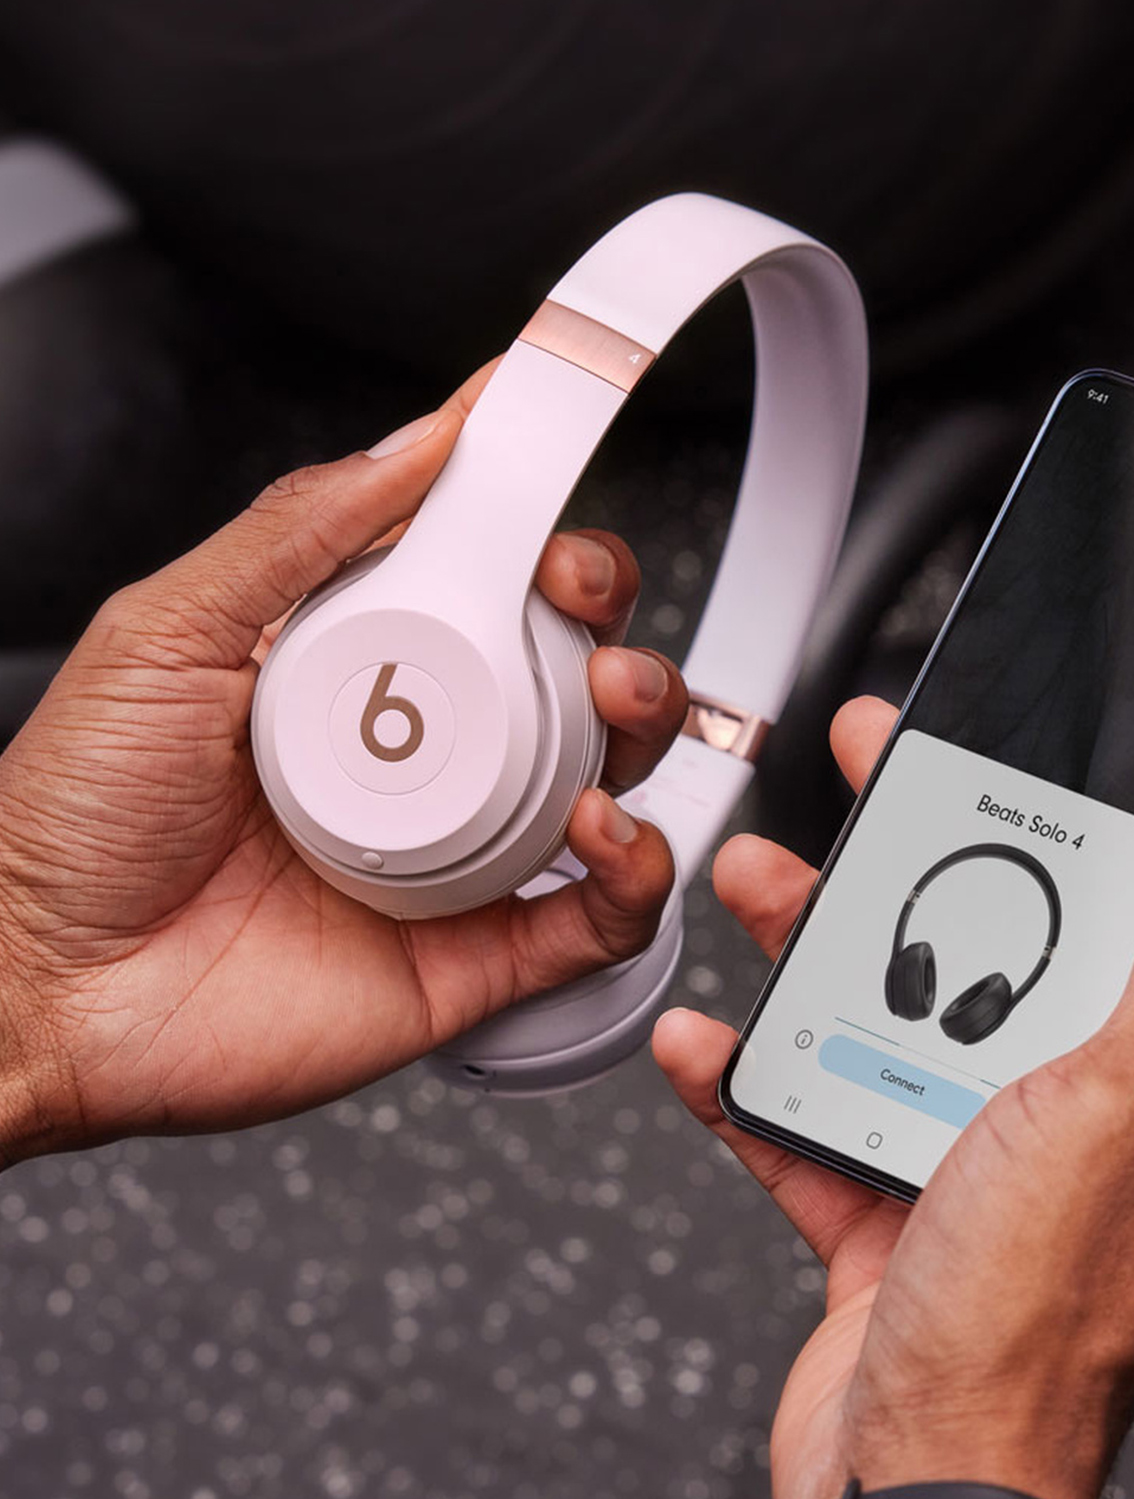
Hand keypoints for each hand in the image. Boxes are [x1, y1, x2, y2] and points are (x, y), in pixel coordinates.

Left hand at [0, 361, 687, 1167]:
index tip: (555, 487)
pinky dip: (636, 868)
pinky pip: (602, 914)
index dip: (541, 535)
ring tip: (609, 706)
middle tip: (579, 603)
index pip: (492, 584)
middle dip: (611, 622)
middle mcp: (431, 758)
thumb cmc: (74, 820)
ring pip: (612, 777)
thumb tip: (414, 442)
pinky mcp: (484, 952)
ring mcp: (466, 855)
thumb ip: (299, 530)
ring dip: (644, 725)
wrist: (43, 992)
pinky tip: (601, 832)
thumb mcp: (168, 632)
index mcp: (365, 670)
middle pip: (575, 671)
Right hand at [655, 695, 1133, 1498]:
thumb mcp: (1113, 1118)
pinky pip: (812, 1123)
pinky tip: (708, 1046)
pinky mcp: (883, 1218)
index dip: (1047, 838)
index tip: (987, 772)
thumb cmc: (1022, 1328)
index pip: (1109, 931)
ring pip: (885, 1030)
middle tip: (858, 791)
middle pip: (982, 964)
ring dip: (811, 958)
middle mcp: (1061, 1132)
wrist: (906, 1487)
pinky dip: (753, 1084)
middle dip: (906, 875)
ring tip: (756, 890)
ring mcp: (965, 1175)